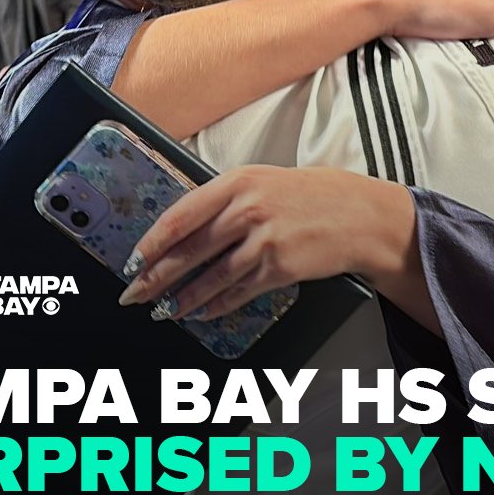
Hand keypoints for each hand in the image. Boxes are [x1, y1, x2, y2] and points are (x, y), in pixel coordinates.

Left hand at [118, 166, 430, 325]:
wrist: (361, 215)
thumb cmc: (313, 195)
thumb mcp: (265, 181)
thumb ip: (226, 200)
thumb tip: (185, 228)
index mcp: (239, 181)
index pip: (181, 215)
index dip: (152, 242)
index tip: (132, 259)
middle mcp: (248, 209)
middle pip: (188, 250)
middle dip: (155, 276)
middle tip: (133, 294)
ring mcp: (264, 240)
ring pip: (210, 276)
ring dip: (183, 298)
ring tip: (164, 311)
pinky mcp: (280, 268)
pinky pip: (238, 292)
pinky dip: (216, 305)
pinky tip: (202, 313)